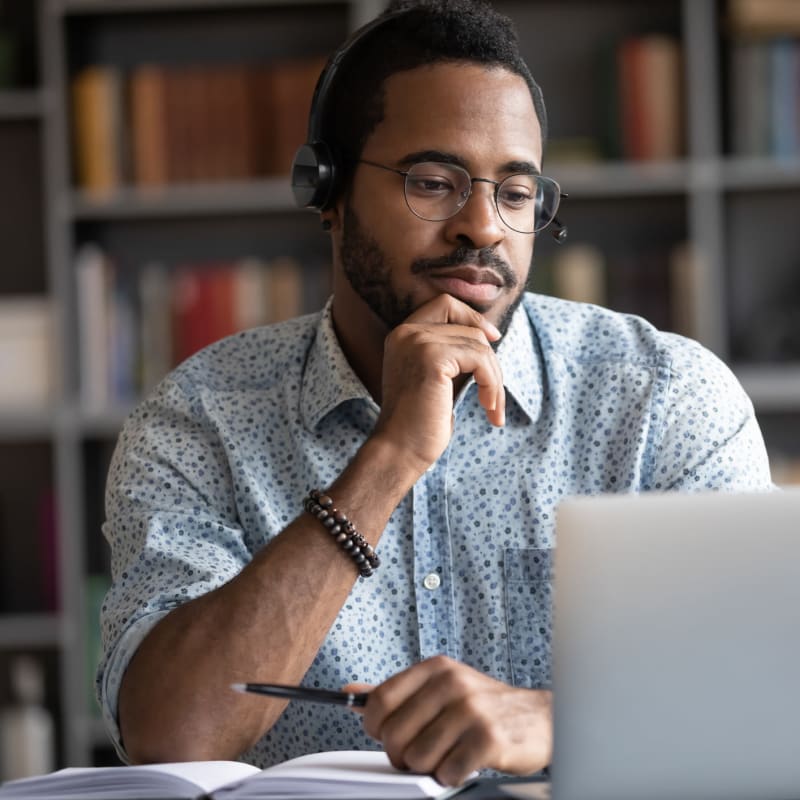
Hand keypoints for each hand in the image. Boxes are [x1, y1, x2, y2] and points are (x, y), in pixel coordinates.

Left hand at [343, 655, 551, 786]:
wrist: (539, 719)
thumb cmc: (483, 706)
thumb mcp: (440, 688)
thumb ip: (396, 692)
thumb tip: (350, 693)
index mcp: (436, 668)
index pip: (381, 701)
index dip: (377, 727)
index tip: (387, 735)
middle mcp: (452, 683)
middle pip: (395, 734)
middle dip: (401, 755)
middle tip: (420, 753)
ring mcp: (471, 710)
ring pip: (418, 758)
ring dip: (430, 766)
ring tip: (449, 754)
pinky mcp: (488, 739)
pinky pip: (447, 772)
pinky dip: (453, 775)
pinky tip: (467, 762)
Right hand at [372, 294, 504, 473]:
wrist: (400, 451)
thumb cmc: (420, 423)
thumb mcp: (438, 378)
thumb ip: (454, 353)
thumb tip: (490, 335)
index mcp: (403, 335)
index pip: (445, 304)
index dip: (472, 317)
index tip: (493, 340)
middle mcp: (406, 332)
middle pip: (468, 326)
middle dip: (489, 358)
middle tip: (493, 391)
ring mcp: (417, 342)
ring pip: (479, 344)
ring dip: (494, 378)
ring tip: (491, 406)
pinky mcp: (432, 358)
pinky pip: (480, 359)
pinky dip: (492, 384)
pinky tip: (488, 408)